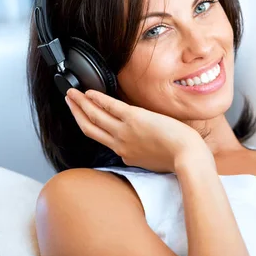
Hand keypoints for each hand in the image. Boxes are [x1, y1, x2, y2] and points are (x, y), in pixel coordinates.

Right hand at [65, 88, 209, 172]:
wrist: (186, 157)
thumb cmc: (177, 158)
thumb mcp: (153, 162)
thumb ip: (141, 154)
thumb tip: (139, 149)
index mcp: (126, 154)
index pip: (103, 140)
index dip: (91, 126)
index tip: (85, 117)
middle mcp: (120, 144)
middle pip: (90, 128)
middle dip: (76, 113)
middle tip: (69, 101)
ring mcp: (125, 131)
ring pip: (94, 117)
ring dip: (80, 104)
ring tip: (71, 93)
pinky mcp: (133, 119)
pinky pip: (109, 107)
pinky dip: (97, 99)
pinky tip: (89, 92)